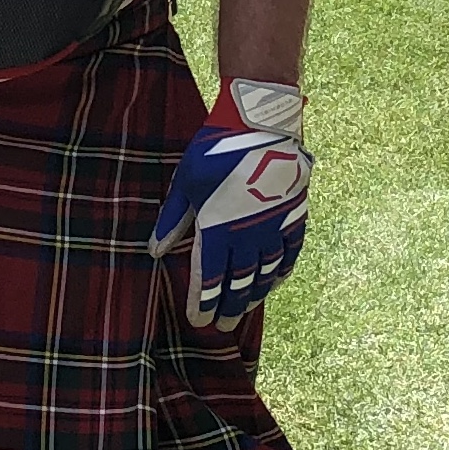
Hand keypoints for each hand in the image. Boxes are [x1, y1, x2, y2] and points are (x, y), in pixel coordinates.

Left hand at [150, 80, 311, 329]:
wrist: (261, 123)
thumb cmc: (215, 150)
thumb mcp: (185, 183)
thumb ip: (173, 220)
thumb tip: (154, 251)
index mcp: (218, 229)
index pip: (211, 277)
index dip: (205, 302)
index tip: (200, 320)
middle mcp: (248, 235)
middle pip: (240, 282)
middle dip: (230, 306)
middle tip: (224, 325)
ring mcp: (275, 227)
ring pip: (265, 272)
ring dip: (254, 294)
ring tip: (245, 309)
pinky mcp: (294, 215)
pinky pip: (290, 253)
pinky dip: (282, 271)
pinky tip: (275, 282)